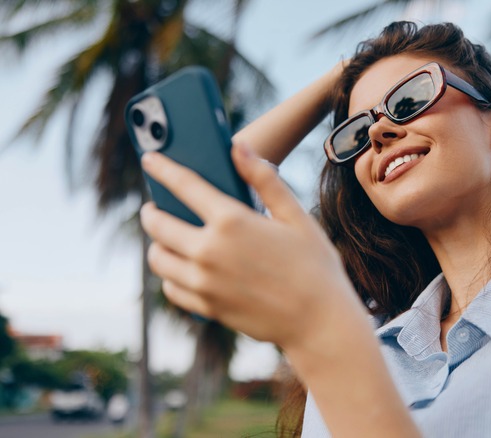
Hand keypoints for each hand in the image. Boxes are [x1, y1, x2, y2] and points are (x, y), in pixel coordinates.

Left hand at [139, 144, 358, 348]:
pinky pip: (172, 288)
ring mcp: (204, 283)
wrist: (320, 322)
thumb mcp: (296, 216)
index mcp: (232, 221)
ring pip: (158, 259)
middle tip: (155, 207)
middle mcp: (210, 251)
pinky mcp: (207, 308)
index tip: (150, 159)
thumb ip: (264, 180)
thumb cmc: (315, 266)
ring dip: (158, 244)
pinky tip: (183, 269)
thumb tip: (239, 146)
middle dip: (152, 211)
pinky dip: (171, 275)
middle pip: (158, 224)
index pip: (183, 185)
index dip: (162, 168)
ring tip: (168, 238)